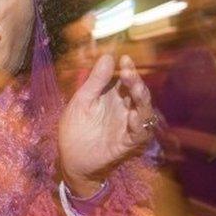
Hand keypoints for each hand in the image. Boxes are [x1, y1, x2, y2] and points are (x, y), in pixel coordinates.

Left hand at [58, 54, 154, 196]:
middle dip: (135, 82)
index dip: (128, 68)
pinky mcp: (128, 143)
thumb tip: (108, 56)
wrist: (70, 159)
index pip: (126, 79)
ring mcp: (128, 126)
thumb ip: (95, 81)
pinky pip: (140, 133)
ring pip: (144, 111)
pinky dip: (138, 125)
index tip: (124, 58)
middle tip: (128, 72)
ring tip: (134, 89)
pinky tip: (132, 115)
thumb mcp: (82, 101)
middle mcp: (125, 109)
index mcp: (114, 96)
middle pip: (138, 93)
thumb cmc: (76, 128)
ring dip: (141, 99)